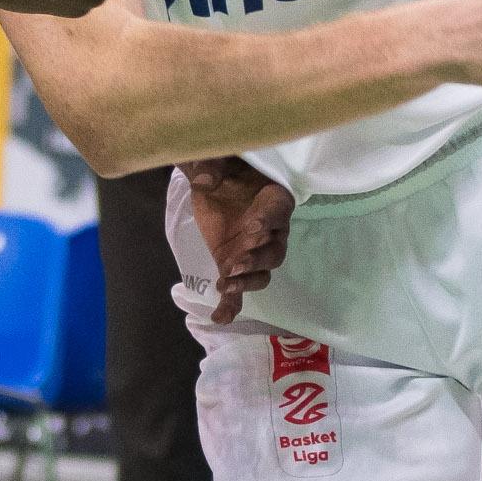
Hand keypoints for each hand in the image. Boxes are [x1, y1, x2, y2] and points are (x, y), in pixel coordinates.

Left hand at [186, 156, 293, 322]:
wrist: (214, 183)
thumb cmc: (225, 169)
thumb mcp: (217, 161)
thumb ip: (211, 167)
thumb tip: (203, 179)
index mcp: (274, 200)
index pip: (278, 212)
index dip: (268, 220)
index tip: (254, 226)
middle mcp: (271, 231)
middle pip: (274, 252)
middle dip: (256, 260)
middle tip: (235, 262)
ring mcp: (254, 253)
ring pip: (262, 274)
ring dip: (247, 282)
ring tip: (225, 284)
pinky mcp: (234, 267)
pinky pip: (239, 292)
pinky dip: (230, 307)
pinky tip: (219, 318)